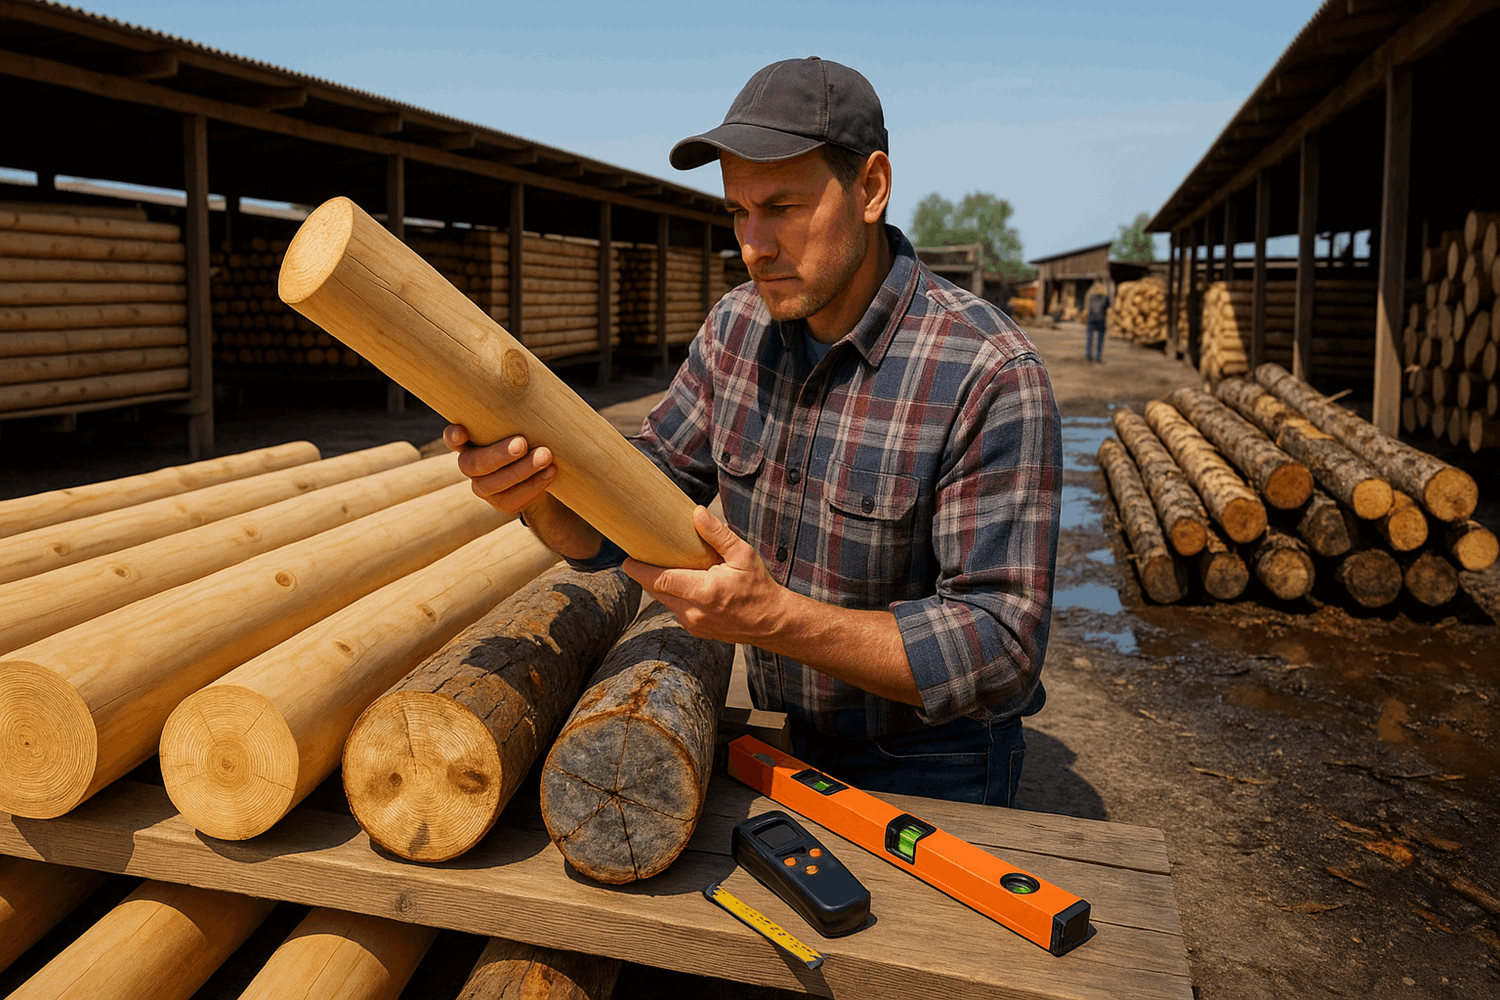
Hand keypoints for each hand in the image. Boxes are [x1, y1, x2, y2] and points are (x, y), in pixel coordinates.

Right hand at [444, 424, 601, 558]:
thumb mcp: (521, 422)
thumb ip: (518, 411)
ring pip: (494, 484)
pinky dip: (534, 484)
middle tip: (522, 443)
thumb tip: (531, 390)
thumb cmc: (529, 433)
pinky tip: (550, 472)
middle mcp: (471, 464)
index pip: (452, 438)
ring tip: (545, 456)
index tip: (462, 430)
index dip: (453, 436)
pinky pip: (514, 498)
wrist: (542, 468)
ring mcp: (483, 486)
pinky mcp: (501, 502)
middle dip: (498, 454)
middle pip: (473, 464)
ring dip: (521, 470)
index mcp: (470, 441)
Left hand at [624, 506, 782, 644]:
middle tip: (643, 555)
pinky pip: (676, 610)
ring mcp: (694, 624)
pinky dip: (674, 597)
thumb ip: (717, 534)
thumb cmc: (759, 587)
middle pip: (657, 591)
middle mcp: (694, 612)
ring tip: (664, 566)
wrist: (774, 622)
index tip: (626, 560)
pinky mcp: (697, 630)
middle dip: (647, 575)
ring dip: (662, 586)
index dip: (639, 570)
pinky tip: (681, 584)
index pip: (660, 580)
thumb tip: (696, 513)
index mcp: (703, 592)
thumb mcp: (743, 555)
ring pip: (665, 602)